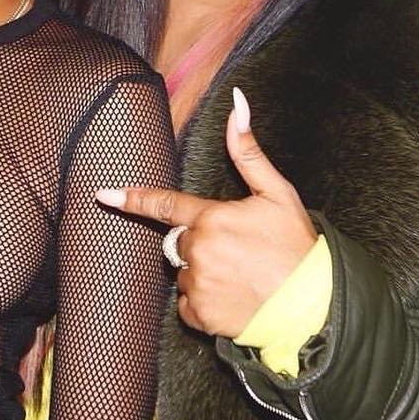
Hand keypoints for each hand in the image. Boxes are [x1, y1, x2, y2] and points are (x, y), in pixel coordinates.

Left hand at [96, 88, 316, 336]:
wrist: (315, 307)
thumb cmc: (297, 248)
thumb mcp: (277, 194)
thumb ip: (248, 151)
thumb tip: (237, 104)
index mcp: (212, 218)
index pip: (163, 204)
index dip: (132, 198)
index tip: (104, 195)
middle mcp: (198, 250)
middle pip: (179, 242)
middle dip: (200, 244)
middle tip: (238, 252)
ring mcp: (197, 284)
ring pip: (184, 273)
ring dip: (203, 274)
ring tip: (241, 277)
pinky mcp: (200, 315)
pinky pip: (188, 305)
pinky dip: (205, 303)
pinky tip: (233, 299)